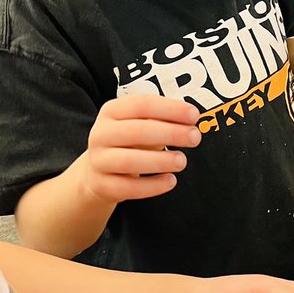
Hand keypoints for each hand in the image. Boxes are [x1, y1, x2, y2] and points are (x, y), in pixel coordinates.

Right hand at [83, 96, 201, 202]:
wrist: (98, 172)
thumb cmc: (128, 143)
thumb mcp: (140, 125)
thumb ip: (162, 120)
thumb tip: (190, 121)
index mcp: (112, 111)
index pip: (142, 105)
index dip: (170, 109)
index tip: (194, 115)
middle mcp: (101, 134)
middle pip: (136, 131)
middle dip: (170, 133)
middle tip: (195, 137)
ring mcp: (99, 161)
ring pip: (129, 161)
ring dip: (161, 161)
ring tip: (182, 161)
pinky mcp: (102, 186)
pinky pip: (128, 187)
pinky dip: (152, 186)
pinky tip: (171, 181)